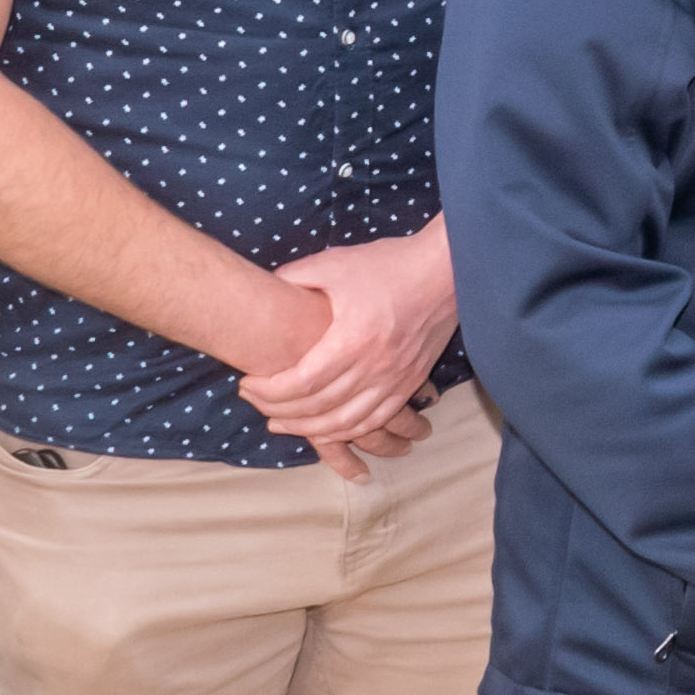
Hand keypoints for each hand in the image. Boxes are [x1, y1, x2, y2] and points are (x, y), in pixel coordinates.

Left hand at [246, 230, 454, 465]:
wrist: (446, 270)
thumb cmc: (390, 264)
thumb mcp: (336, 263)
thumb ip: (296, 277)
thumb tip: (267, 289)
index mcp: (353, 338)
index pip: (301, 382)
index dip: (269, 390)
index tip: (247, 384)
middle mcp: (375, 366)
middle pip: (318, 408)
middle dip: (280, 411)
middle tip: (255, 403)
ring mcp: (396, 379)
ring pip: (346, 422)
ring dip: (310, 430)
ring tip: (281, 423)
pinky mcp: (410, 382)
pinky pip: (375, 420)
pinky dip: (347, 431)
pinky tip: (327, 428)